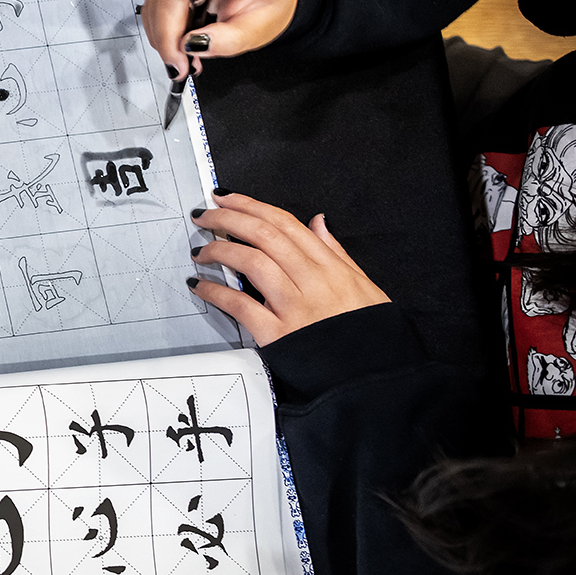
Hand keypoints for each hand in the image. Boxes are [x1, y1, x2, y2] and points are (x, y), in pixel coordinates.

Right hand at [143, 0, 296, 78]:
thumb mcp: (262, 25)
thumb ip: (230, 38)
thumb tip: (192, 45)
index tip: (195, 1)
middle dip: (169, 31)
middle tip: (179, 63)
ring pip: (156, 0)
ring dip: (163, 36)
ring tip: (182, 61)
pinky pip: (155, 6)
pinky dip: (162, 32)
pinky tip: (178, 48)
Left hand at [188, 192, 389, 345]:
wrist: (374, 377)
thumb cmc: (371, 334)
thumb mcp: (364, 285)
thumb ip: (336, 252)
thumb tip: (318, 222)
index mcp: (330, 266)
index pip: (284, 223)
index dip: (251, 205)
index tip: (227, 197)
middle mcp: (312, 281)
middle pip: (263, 235)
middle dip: (227, 218)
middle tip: (204, 214)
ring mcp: (294, 307)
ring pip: (251, 262)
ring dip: (218, 250)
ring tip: (201, 249)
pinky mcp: (279, 334)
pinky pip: (241, 305)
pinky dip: (215, 292)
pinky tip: (200, 285)